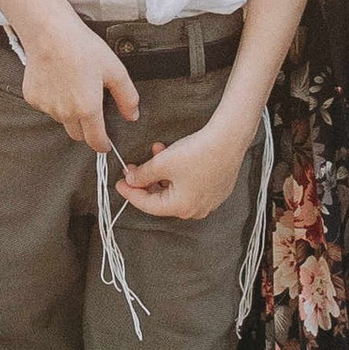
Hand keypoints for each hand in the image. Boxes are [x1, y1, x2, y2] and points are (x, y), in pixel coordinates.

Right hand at [15, 15, 138, 154]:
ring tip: (72, 85)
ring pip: (61, 119)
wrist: (49, 32)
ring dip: (68, 112)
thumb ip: (127, 97)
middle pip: (77, 134)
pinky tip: (57, 80)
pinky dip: (53, 99)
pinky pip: (46, 107)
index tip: (105, 142)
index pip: (95, 141)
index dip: (103, 144)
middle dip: (86, 127)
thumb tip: (132, 114)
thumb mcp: (114, 69)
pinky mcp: (33, 98)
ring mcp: (47, 107)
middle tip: (89, 105)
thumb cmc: (80, 47)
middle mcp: (65, 112)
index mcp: (87, 109)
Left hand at [117, 105, 259, 223]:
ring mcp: (208, 201)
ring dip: (161, 174)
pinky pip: (189, 185)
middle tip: (132, 168)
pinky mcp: (215, 190)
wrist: (228, 139)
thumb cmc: (198, 152)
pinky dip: (176, 173)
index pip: (148, 205)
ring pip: (175, 190)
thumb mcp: (162, 163)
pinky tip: (172, 156)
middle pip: (162, 199)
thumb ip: (142, 174)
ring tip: (155, 152)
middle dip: (145, 181)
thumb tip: (131, 179)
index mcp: (181, 208)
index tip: (119, 183)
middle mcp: (196, 210)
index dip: (130, 193)